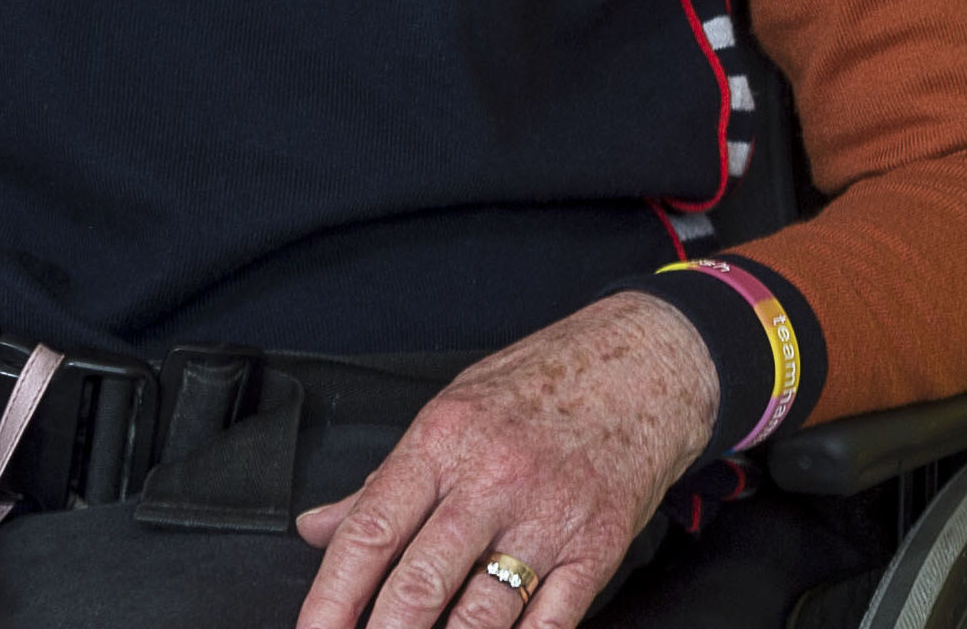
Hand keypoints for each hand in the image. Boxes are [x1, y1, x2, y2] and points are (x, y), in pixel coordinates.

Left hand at [294, 290, 718, 628]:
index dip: (330, 597)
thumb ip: (384, 480)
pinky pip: (551, 622)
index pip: (371, 530)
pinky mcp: (596, 547)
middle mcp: (493, 479)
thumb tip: (318, 528)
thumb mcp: (453, 409)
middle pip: (420, 583)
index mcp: (445, 439)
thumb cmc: (546, 383)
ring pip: (481, 615)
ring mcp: (548, 518)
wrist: (648, 363)